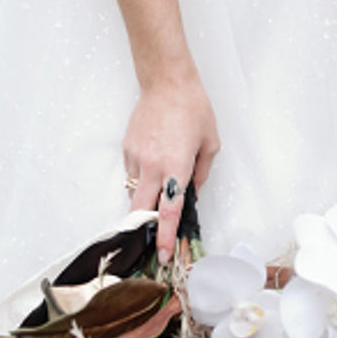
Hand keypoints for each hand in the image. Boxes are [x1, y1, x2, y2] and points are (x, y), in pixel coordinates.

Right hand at [121, 72, 220, 260]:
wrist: (166, 81)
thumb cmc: (193, 108)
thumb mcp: (210, 142)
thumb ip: (202, 172)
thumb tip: (193, 192)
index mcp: (176, 166)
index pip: (169, 210)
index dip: (165, 236)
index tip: (163, 255)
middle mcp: (152, 166)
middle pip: (140, 211)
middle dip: (143, 231)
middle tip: (151, 244)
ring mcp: (135, 158)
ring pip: (135, 192)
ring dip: (146, 199)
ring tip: (162, 184)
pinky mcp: (126, 149)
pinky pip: (132, 174)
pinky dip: (142, 178)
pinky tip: (155, 163)